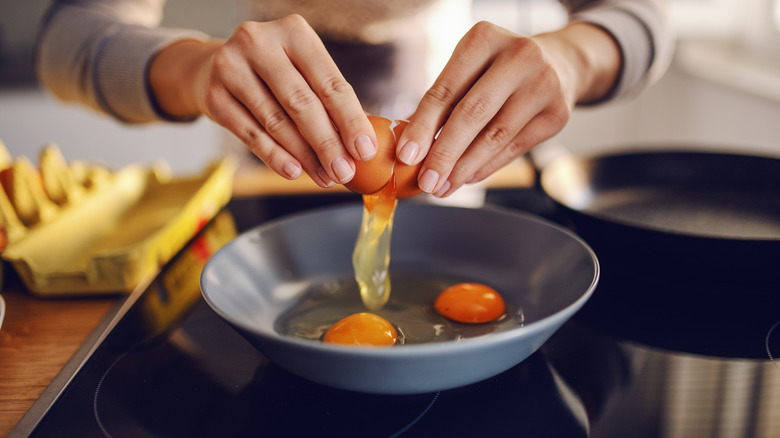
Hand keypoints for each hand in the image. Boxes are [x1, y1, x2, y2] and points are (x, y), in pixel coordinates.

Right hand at [149, 15, 377, 187]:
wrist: (212, 68)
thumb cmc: (274, 73)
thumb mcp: (303, 71)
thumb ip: (329, 101)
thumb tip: (359, 147)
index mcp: (293, 31)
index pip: (329, 82)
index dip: (350, 120)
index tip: (364, 150)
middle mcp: (259, 42)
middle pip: (302, 103)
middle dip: (327, 143)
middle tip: (344, 172)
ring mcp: (231, 67)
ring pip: (276, 122)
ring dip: (304, 156)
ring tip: (324, 177)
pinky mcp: (213, 95)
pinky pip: (251, 134)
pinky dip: (275, 157)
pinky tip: (294, 171)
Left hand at [396, 21, 620, 196]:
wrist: (559, 63)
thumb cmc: (499, 69)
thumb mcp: (470, 69)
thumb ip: (443, 102)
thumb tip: (411, 147)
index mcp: (484, 39)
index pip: (445, 90)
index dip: (422, 126)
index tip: (406, 155)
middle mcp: (519, 56)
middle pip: (472, 114)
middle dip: (444, 154)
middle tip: (426, 181)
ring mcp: (543, 83)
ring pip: (494, 136)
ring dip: (464, 168)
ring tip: (443, 187)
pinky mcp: (557, 113)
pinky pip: (514, 148)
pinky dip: (486, 166)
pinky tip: (467, 178)